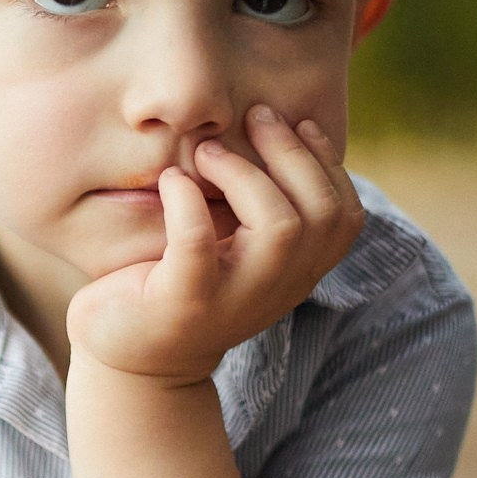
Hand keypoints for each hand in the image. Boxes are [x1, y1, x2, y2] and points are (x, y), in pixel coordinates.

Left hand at [67, 108, 364, 384]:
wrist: (132, 360)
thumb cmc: (180, 284)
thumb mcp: (233, 247)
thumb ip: (261, 206)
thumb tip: (278, 129)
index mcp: (297, 272)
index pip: (344, 217)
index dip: (329, 164)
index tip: (298, 122)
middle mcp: (277, 288)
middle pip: (321, 214)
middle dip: (291, 153)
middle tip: (252, 117)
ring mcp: (234, 299)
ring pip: (280, 228)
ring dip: (245, 174)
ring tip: (206, 151)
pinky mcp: (184, 303)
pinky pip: (198, 244)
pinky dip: (186, 202)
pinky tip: (171, 181)